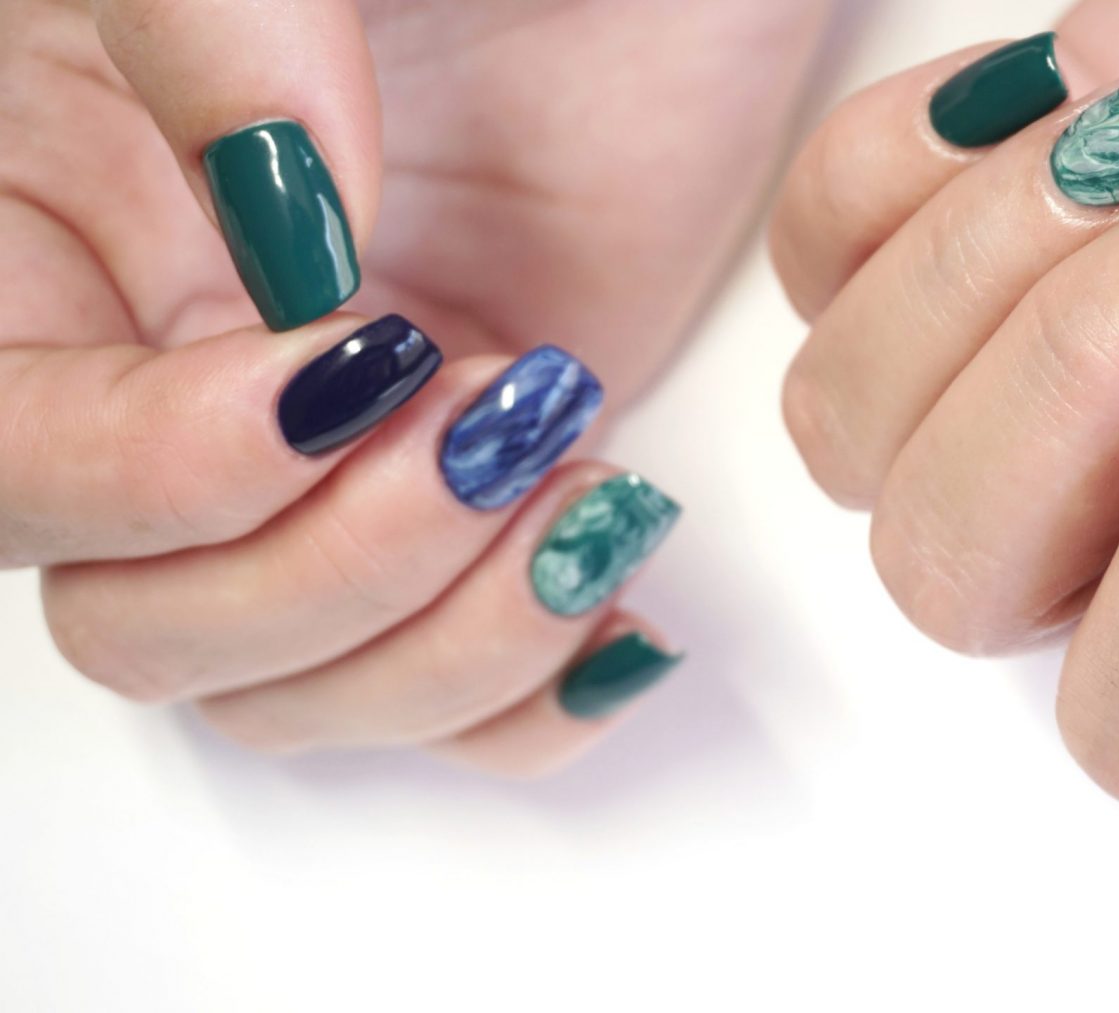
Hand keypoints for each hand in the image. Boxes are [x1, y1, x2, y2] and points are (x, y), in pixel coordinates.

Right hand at [2, 0, 827, 773]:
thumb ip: (219, 42)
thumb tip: (288, 258)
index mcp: (41, 236)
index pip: (11, 461)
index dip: (158, 472)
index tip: (334, 377)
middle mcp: (170, 376)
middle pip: (141, 624)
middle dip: (329, 567)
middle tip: (483, 423)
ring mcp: (333, 460)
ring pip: (295, 688)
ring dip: (446, 637)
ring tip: (577, 474)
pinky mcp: (482, 499)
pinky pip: (454, 684)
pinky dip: (533, 692)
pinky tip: (614, 613)